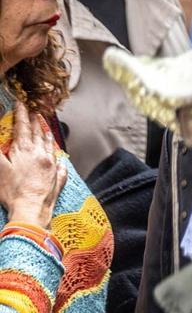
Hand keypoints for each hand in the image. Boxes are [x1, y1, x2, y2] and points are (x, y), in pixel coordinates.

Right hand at [0, 102, 66, 228]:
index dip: (21, 115)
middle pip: (37, 134)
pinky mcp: (57, 178)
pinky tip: (59, 157)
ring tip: (46, 127)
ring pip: (50, 145)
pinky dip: (57, 157)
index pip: (22, 128)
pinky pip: (59, 164)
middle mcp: (41, 155)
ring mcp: (51, 166)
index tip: (21, 103)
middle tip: (34, 111)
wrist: (32, 209)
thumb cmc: (12, 190)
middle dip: (35, 121)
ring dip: (46, 135)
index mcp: (25, 151)